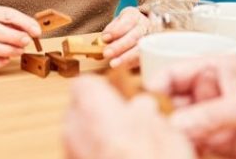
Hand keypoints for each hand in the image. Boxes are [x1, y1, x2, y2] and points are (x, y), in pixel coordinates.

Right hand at [0, 4, 40, 71]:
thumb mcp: (0, 16)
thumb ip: (18, 22)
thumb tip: (35, 31)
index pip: (7, 15)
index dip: (24, 23)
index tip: (36, 32)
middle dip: (14, 38)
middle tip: (27, 42)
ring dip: (8, 51)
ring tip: (20, 51)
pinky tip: (6, 60)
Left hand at [64, 75, 194, 158]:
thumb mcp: (165, 132)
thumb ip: (148, 113)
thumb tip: (143, 108)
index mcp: (93, 107)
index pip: (86, 83)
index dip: (105, 89)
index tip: (122, 96)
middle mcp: (74, 129)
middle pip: (81, 110)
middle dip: (102, 115)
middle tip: (129, 124)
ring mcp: (70, 152)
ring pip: (82, 135)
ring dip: (101, 138)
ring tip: (130, 149)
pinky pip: (84, 155)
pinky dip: (98, 156)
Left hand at [100, 7, 148, 68]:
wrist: (142, 29)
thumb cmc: (126, 26)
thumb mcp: (117, 22)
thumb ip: (111, 29)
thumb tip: (105, 39)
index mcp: (134, 15)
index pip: (128, 21)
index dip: (117, 30)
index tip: (105, 38)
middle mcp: (145, 26)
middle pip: (134, 36)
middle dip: (119, 46)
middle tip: (106, 53)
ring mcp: (151, 38)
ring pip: (140, 49)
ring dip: (126, 57)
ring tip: (113, 64)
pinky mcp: (151, 50)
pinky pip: (143, 57)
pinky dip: (132, 63)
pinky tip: (123, 66)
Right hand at [160, 54, 235, 157]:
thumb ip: (210, 115)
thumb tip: (175, 125)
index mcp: (214, 68)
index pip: (174, 74)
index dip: (155, 86)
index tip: (140, 100)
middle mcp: (212, 93)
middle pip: (174, 104)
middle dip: (161, 115)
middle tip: (151, 128)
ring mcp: (217, 119)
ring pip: (183, 128)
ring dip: (173, 136)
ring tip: (166, 143)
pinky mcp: (226, 145)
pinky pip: (198, 148)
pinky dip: (189, 151)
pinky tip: (184, 152)